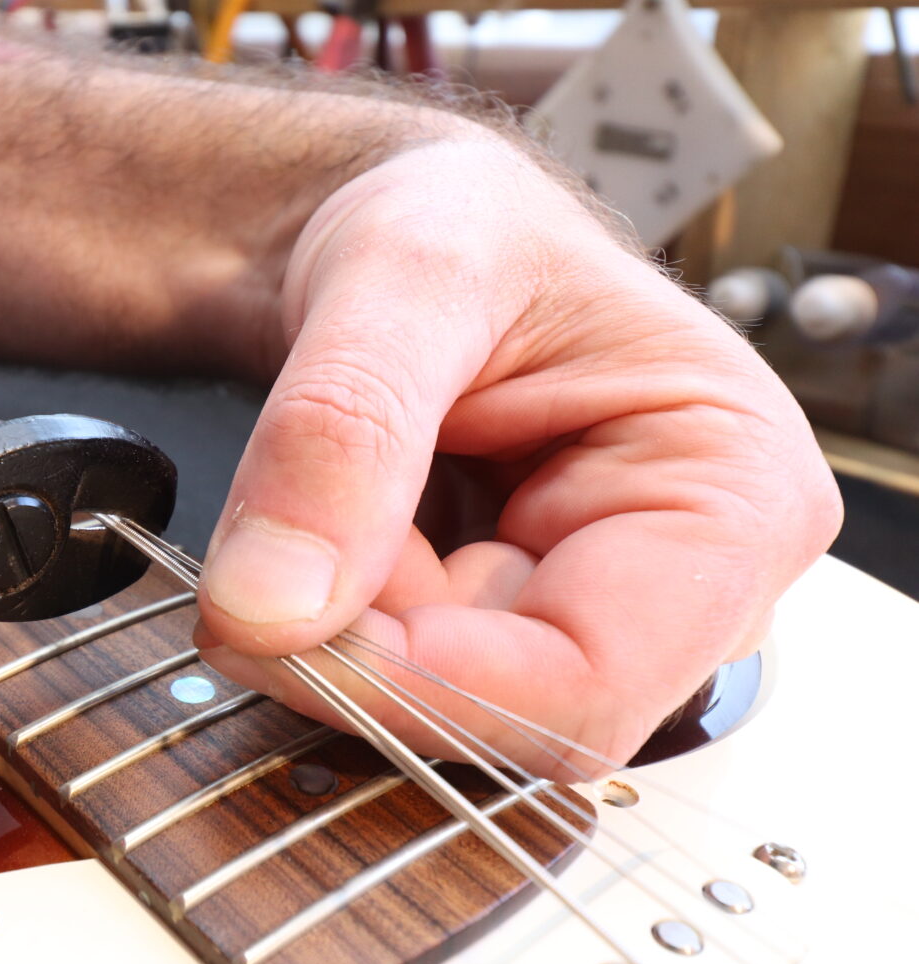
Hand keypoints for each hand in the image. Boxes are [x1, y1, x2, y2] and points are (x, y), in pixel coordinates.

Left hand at [196, 136, 840, 775]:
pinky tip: (329, 535)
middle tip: (260, 554)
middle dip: (367, 648)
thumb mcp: (402, 276)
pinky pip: (405, 678)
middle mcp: (686, 580)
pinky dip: (335, 624)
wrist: (400, 224)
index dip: (429, 689)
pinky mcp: (515, 626)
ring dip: (343, 632)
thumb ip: (341, 431)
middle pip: (513, 714)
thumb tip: (268, 605)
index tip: (280, 636)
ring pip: (444, 708)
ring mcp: (597, 612)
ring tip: (314, 503)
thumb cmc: (450, 218)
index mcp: (733, 490)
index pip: (593, 680)